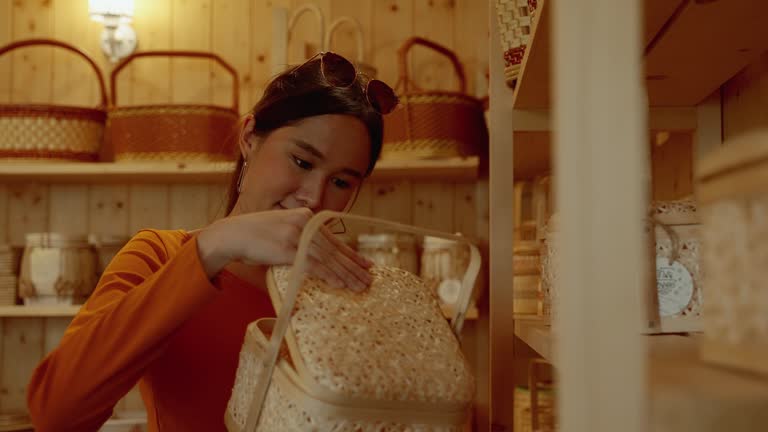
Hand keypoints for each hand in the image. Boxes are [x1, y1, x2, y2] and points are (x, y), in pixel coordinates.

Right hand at [196, 208, 372, 290]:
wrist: (231, 234)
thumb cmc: (255, 235)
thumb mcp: (283, 228)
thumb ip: (301, 236)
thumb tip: (319, 254)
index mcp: (305, 215)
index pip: (333, 239)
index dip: (351, 254)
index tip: (366, 265)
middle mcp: (304, 222)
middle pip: (334, 249)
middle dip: (354, 267)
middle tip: (369, 279)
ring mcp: (296, 235)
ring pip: (328, 259)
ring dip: (346, 275)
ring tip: (360, 286)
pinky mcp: (288, 249)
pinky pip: (314, 266)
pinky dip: (329, 276)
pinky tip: (340, 284)